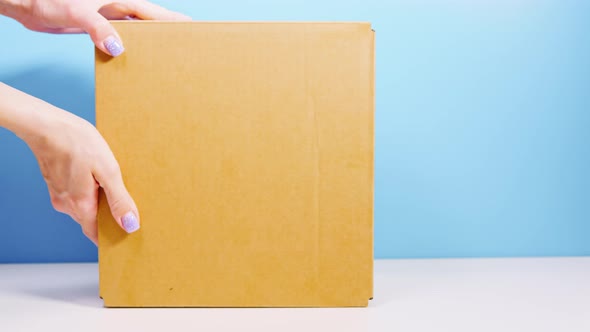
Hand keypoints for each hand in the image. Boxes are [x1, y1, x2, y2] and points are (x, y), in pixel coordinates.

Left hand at [0, 0, 189, 55]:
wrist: (26, 3)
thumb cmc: (47, 0)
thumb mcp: (75, 12)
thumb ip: (98, 28)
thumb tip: (118, 48)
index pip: (152, 10)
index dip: (172, 19)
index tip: (190, 27)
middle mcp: (116, 6)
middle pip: (149, 20)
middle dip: (165, 32)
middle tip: (184, 47)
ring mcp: (107, 16)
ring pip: (136, 30)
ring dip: (148, 42)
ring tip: (165, 57)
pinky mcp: (98, 26)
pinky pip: (121, 37)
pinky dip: (130, 47)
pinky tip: (135, 59)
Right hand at [22, 100, 139, 244]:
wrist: (46, 125)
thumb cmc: (78, 143)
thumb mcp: (108, 170)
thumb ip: (119, 200)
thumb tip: (130, 225)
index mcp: (80, 206)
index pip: (96, 234)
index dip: (111, 236)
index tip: (125, 234)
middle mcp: (66, 205)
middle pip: (90, 220)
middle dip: (107, 215)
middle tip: (127, 204)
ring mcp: (58, 193)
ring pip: (82, 205)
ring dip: (97, 200)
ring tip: (112, 185)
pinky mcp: (55, 182)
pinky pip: (75, 193)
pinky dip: (87, 189)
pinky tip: (96, 175)